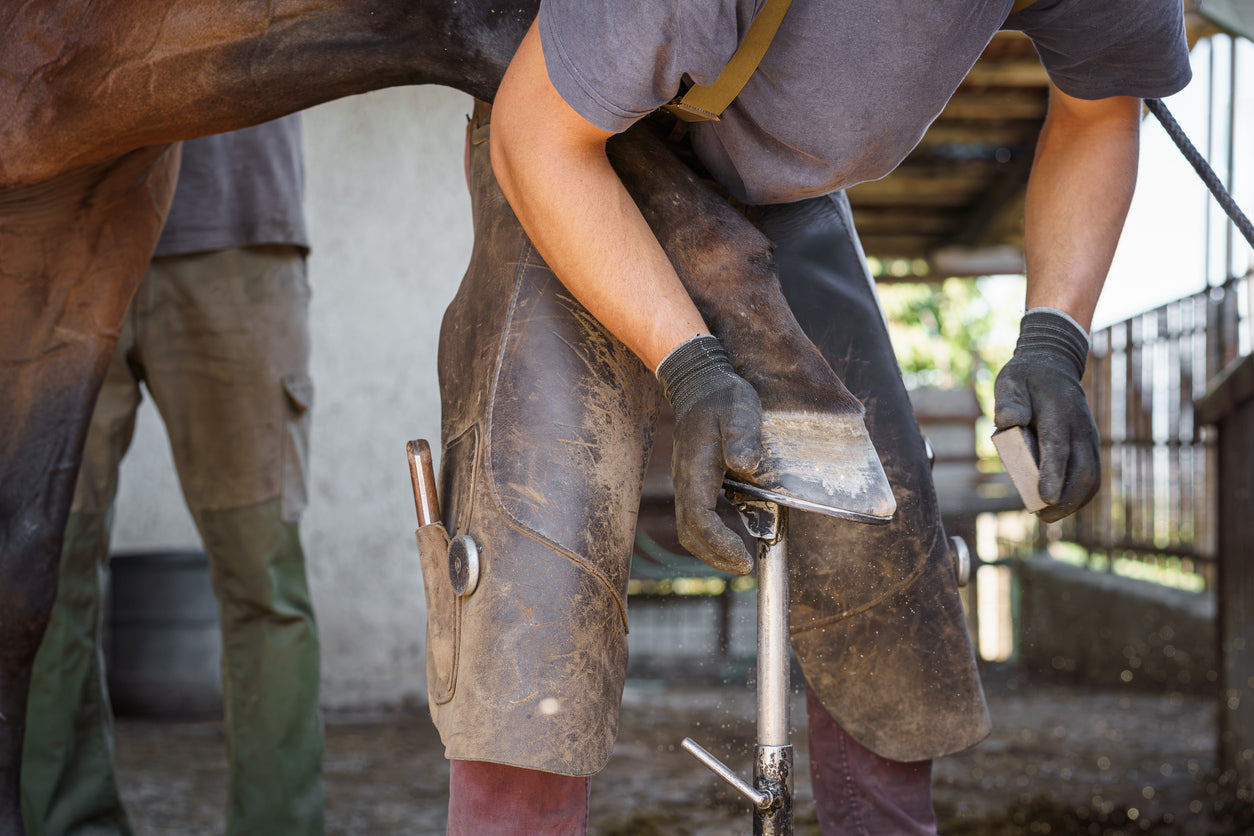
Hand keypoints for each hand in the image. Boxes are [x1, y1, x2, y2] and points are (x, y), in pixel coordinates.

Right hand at [658, 335, 762, 573]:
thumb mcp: (739, 411)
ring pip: (689, 528)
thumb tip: (746, 464)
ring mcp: (685, 482)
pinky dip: (710, 536)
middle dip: (715, 556)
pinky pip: (694, 518)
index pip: (699, 519)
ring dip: (711, 550)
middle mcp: (685, 481)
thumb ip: (743, 437)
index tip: (744, 558)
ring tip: (738, 560)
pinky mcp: (691, 482)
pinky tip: (732, 536)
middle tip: (744, 567)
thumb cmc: (722, 397)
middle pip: (690, 533)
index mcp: (696, 470)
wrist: (698, 383)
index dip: (720, 544)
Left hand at [994, 309, 1099, 522]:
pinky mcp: (1090, 447)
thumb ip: (1009, 401)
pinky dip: (1080, 496)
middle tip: (1041, 514)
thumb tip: (1009, 422)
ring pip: (1092, 477)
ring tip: (1048, 515)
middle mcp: (1080, 428)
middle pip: (1082, 469)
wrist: (1054, 367)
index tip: (1044, 497)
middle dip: (1064, 497)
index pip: (1058, 447)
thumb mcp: (1010, 382)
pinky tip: (1060, 506)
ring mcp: (1089, 438)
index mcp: (1059, 413)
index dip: (1052, 474)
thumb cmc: (1026, 380)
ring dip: (1074, 502)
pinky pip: (1092, 477)